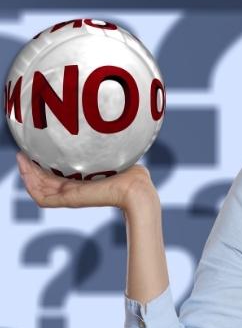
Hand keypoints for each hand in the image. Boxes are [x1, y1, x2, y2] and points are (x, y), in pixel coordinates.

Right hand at [16, 152, 155, 209]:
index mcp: (82, 181)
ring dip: (27, 174)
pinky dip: (30, 185)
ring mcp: (71, 196)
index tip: (37, 150)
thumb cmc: (131, 172)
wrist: (135, 187)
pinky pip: (41, 198)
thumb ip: (104, 146)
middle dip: (31, 168)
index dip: (44, 165)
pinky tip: (25, 169)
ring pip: (39, 189)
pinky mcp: (69, 200)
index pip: (57, 175)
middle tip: (22, 152)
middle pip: (44, 182)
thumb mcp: (112, 155)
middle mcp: (74, 189)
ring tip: (21, 157)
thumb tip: (106, 126)